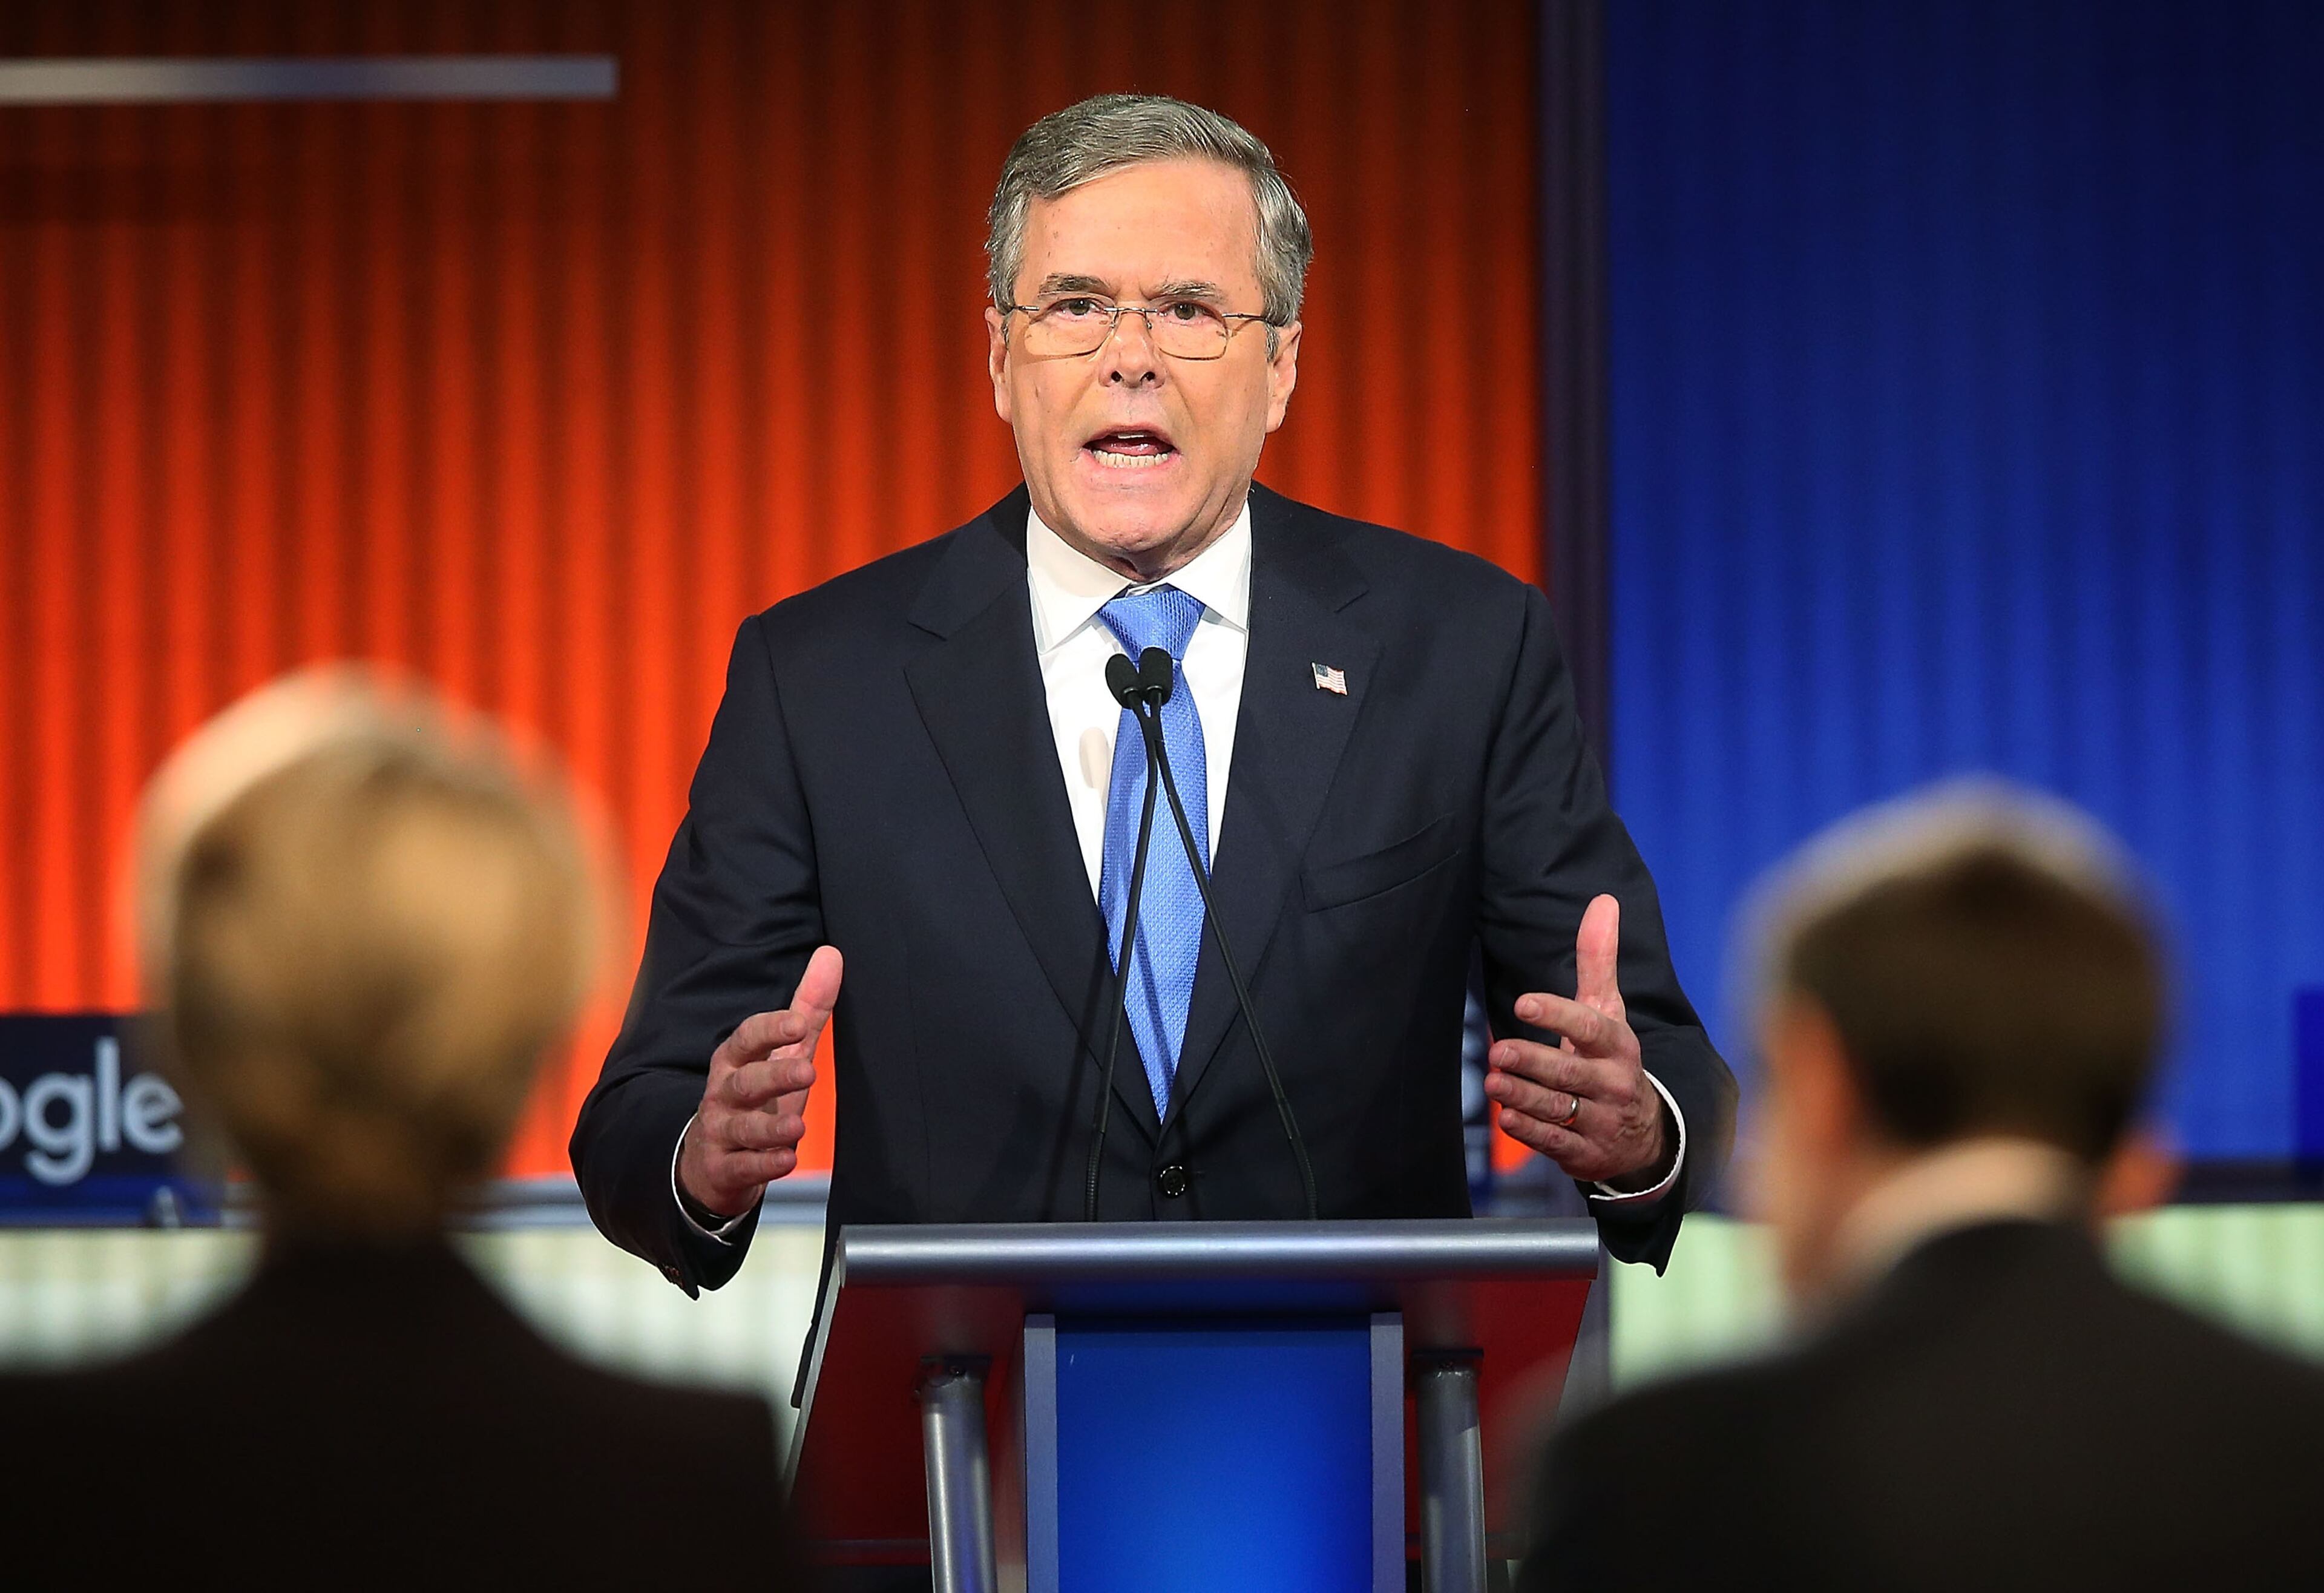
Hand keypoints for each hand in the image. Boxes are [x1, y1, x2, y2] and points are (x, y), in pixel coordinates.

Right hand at [678, 945, 842, 1217]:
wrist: (713, 1162)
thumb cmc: (756, 1098)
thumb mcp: (782, 1054)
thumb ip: (806, 1010)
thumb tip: (832, 954)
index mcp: (736, 1060)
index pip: (746, 1038)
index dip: (770, 1030)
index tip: (798, 1023)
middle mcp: (724, 1093)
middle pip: (745, 1081)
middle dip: (774, 1076)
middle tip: (808, 1071)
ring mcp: (721, 1132)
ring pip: (742, 1128)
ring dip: (769, 1128)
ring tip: (798, 1128)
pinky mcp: (724, 1168)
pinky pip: (742, 1167)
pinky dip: (763, 1165)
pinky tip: (785, 1161)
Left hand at [1485, 895, 1669, 1188]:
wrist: (1643, 1133)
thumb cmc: (1611, 1059)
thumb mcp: (1610, 1011)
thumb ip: (1599, 960)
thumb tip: (1603, 901)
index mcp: (1618, 1047)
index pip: (1591, 1028)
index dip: (1558, 1016)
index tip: (1524, 1003)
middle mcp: (1613, 1085)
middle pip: (1571, 1073)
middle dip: (1534, 1062)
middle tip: (1498, 1051)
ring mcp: (1600, 1122)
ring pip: (1560, 1109)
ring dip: (1524, 1097)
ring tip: (1494, 1082)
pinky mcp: (1585, 1154)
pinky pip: (1556, 1143)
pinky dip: (1531, 1131)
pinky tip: (1507, 1117)